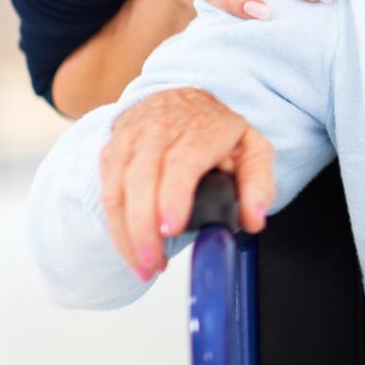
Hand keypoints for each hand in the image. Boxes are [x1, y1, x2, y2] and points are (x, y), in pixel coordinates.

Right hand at [99, 88, 273, 281]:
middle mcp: (157, 134)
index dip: (172, 198)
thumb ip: (257, 184)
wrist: (179, 98)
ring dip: (125, 235)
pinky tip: (130, 251)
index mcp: (198, 131)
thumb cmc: (216, 128)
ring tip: (143, 267)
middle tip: (154, 264)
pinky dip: (115, 228)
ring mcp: (129, 144)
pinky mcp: (110, 155)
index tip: (171, 229)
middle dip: (143, 229)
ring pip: (117, 191)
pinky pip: (106, 194)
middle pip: (141, 181)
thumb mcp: (251, 147)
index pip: (180, 163)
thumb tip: (254, 220)